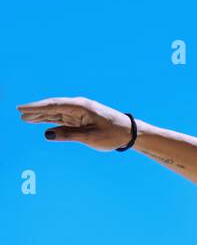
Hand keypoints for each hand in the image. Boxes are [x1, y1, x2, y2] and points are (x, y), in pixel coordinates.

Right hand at [16, 96, 133, 150]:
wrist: (129, 133)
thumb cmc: (112, 134)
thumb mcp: (90, 138)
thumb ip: (68, 135)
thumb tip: (47, 134)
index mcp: (80, 107)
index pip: (53, 106)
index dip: (36, 108)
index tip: (22, 109)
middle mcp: (78, 107)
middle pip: (52, 108)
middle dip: (35, 111)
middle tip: (19, 113)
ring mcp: (79, 113)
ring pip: (56, 114)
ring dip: (41, 116)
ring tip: (26, 118)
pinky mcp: (82, 120)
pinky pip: (63, 120)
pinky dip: (52, 121)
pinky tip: (42, 124)